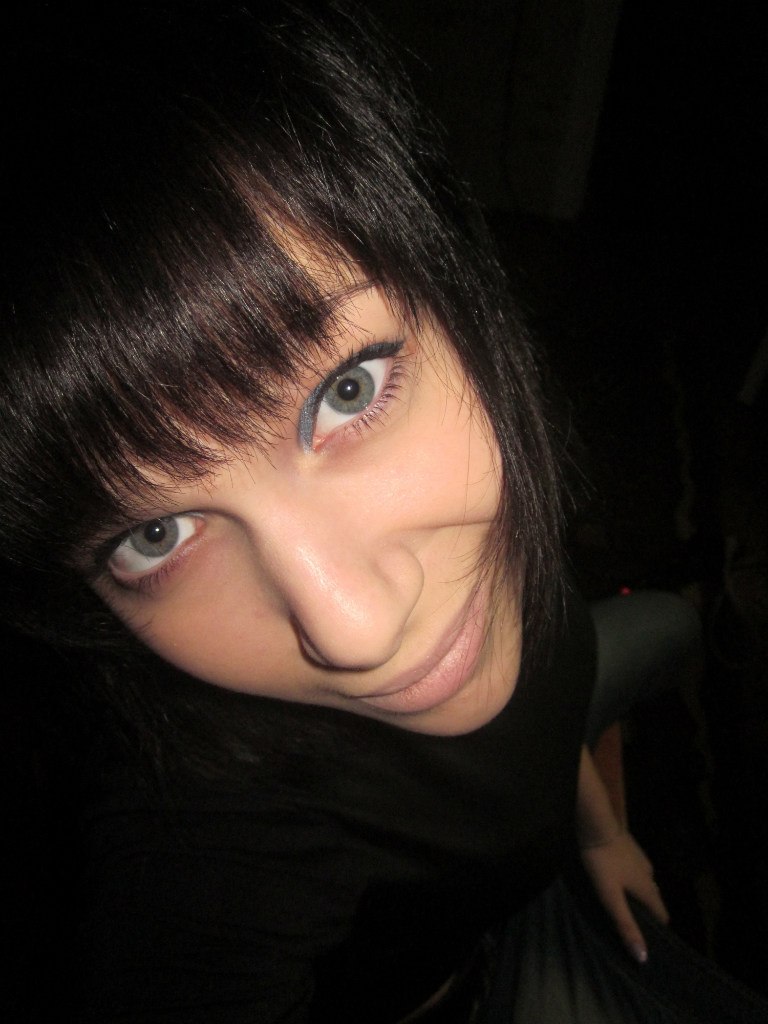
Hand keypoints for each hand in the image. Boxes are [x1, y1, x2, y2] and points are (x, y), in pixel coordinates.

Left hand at [580, 829, 668, 963]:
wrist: (597, 823)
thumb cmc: (603, 861)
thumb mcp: (610, 896)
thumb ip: (625, 924)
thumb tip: (643, 956)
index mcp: (648, 889)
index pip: (662, 915)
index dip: (658, 930)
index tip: (649, 941)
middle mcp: (650, 875)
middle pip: (654, 900)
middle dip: (647, 914)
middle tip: (633, 927)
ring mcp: (641, 859)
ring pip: (645, 884)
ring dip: (639, 897)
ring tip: (623, 906)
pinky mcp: (630, 849)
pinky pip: (635, 871)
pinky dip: (631, 882)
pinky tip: (617, 882)